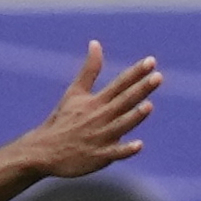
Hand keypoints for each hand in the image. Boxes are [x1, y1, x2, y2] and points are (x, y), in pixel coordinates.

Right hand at [18, 43, 160, 178]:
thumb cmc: (62, 120)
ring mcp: (99, 137)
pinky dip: (125, 150)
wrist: (43, 151)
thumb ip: (89, 69)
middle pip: (124, 101)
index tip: (151, 62)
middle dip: (140, 90)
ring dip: (133, 117)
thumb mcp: (74, 92)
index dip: (136, 73)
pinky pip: (114, 153)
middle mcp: (99, 117)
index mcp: (95, 101)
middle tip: (157, 77)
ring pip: (121, 125)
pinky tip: (138, 145)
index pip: (119, 84)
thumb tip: (95, 43)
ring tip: (148, 106)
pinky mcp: (98, 156)